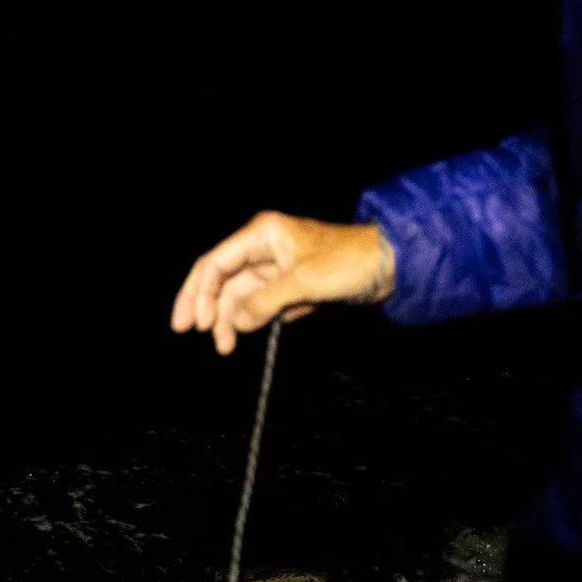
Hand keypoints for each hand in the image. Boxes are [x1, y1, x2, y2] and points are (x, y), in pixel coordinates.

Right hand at [172, 213, 394, 354]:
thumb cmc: (349, 261)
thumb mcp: (302, 282)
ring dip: (229, 319)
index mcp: (262, 235)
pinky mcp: (287, 285)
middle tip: (192, 332)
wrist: (389, 265)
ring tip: (225, 346)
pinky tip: (244, 334)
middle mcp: (263, 248)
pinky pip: (258, 303)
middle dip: (207, 306)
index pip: (215, 263)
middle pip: (220, 279)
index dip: (198, 293)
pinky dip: (249, 319)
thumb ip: (264, 302)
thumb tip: (236, 322)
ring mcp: (274, 268)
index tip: (193, 323)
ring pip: (238, 294)